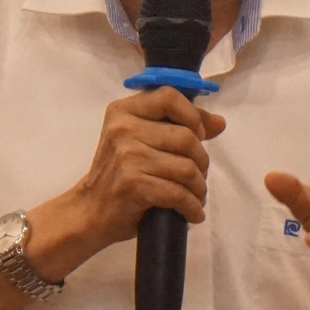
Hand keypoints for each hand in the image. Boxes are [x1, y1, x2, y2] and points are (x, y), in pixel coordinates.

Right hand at [59, 87, 227, 246]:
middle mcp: (123, 129)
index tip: (198, 135)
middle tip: (197, 176)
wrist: (90, 210)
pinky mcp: (134, 184)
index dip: (193, 116)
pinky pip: (179, 193)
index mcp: (123, 111)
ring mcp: (127, 156)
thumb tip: (219, 123)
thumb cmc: (118, 174)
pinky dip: (192, 207)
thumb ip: (177, 126)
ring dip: (198, 188)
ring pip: (187, 168)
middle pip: (186, 137)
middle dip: (201, 161)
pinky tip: (192, 213)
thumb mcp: (140, 141)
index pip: (169, 97)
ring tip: (195, 196)